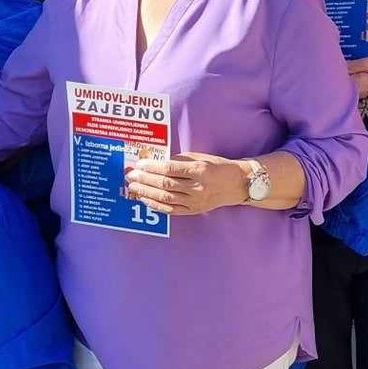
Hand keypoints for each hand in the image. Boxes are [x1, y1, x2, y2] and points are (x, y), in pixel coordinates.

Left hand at [126, 152, 251, 215]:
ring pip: (166, 198)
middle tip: (131, 176)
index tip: (139, 164)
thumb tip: (155, 164)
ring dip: (147, 193)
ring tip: (133, 188)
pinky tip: (145, 199)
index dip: (153, 167)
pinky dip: (156, 205)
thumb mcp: (200, 157)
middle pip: (166, 184)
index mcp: (200, 170)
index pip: (171, 169)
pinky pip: (171, 210)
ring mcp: (195, 201)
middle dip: (145, 180)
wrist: (236, 185)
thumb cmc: (217, 167)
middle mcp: (198, 187)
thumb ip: (179, 161)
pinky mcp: (194, 211)